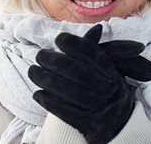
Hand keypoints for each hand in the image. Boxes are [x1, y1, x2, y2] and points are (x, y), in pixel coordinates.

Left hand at [28, 24, 150, 143]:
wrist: (118, 123)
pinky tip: (37, 93)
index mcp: (110, 71)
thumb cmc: (106, 88)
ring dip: (45, 80)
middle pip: (77, 71)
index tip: (59, 38)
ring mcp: (96, 106)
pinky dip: (48, 101)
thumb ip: (96, 51)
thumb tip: (97, 28)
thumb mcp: (107, 69)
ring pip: (67, 91)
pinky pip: (64, 111)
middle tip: (40, 55)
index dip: (75, 44)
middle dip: (54, 61)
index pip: (93, 54)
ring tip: (32, 71)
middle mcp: (105, 88)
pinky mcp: (86, 123)